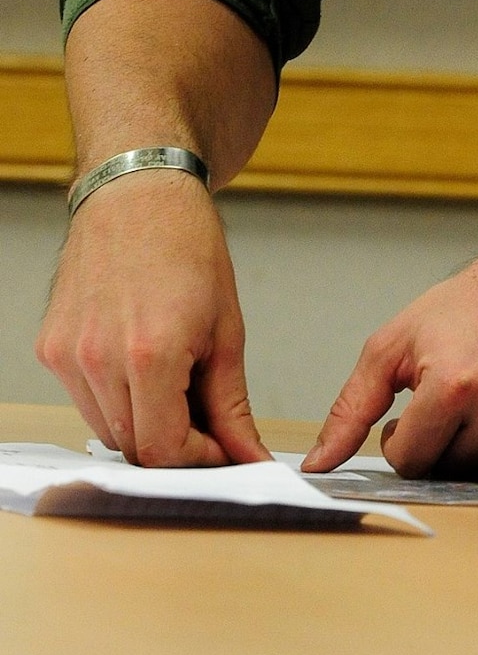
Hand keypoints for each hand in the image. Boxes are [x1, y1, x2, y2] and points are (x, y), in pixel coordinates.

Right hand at [35, 170, 267, 467]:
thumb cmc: (188, 248)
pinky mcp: (52, 348)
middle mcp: (99, 359)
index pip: (164, 450)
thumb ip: (231, 405)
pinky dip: (117, 398)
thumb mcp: (226, 330)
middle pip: (135, 447)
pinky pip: (86, 400)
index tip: (222, 447)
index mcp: (150, 354)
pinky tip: (142, 364)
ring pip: (108, 428)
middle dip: (176, 444)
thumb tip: (248, 456)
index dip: (199, 460)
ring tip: (177, 382)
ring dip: (145, 422)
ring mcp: (68, 355)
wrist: (138, 194)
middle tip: (207, 419)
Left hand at [302, 250, 477, 477]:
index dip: (406, 439)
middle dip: (446, 445)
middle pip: (452, 473)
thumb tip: (318, 466)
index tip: (421, 409)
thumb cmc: (467, 308)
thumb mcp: (395, 343)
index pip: (409, 462)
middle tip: (460, 399)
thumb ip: (351, 407)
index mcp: (452, 387)